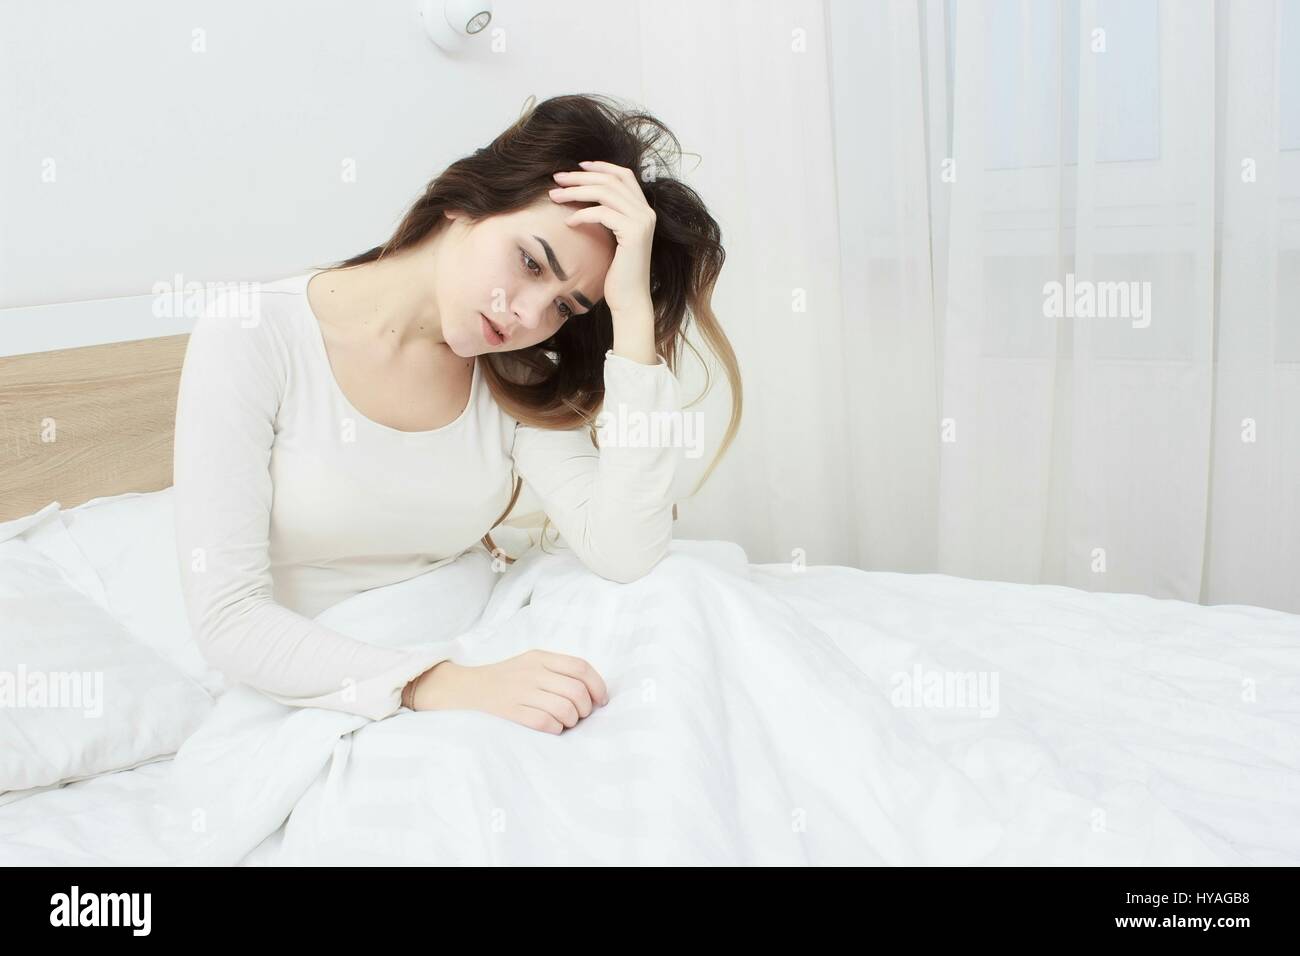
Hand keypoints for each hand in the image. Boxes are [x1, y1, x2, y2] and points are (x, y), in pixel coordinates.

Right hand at [413, 651, 609, 734]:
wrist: (466, 689)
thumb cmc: (506, 679)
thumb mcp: (531, 664)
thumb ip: (558, 671)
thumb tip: (593, 692)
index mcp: (540, 657)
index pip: (581, 668)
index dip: (598, 686)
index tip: (601, 701)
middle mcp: (532, 672)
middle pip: (577, 691)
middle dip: (585, 708)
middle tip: (580, 715)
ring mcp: (520, 692)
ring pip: (564, 709)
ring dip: (571, 721)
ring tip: (565, 722)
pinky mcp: (510, 712)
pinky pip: (545, 723)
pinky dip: (555, 729)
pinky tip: (552, 728)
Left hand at [549, 160, 655, 319]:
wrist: (629, 300)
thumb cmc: (617, 273)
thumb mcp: (613, 238)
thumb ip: (608, 216)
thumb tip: (584, 198)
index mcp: (643, 210)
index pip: (624, 175)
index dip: (601, 166)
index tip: (577, 166)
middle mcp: (646, 211)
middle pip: (610, 179)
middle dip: (581, 176)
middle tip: (556, 179)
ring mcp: (642, 221)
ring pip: (604, 192)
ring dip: (576, 191)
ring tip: (554, 196)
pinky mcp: (633, 233)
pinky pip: (602, 214)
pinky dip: (582, 214)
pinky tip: (568, 222)